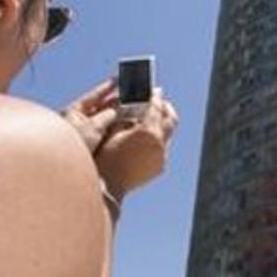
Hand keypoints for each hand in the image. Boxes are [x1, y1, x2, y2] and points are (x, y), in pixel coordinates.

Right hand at [61, 81, 179, 198]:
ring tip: (151, 119)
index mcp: (148, 132)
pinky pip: (163, 147)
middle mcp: (160, 144)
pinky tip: (146, 137)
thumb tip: (133, 104)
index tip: (155, 90)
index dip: (155, 96)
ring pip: (168, 134)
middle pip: (171, 119)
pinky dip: (158, 139)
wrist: (108, 186)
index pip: (156, 107)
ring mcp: (162, 156)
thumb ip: (126, 116)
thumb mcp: (114, 131)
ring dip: (162, 124)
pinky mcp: (160, 166)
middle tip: (159, 101)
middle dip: (165, 108)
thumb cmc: (106, 156)